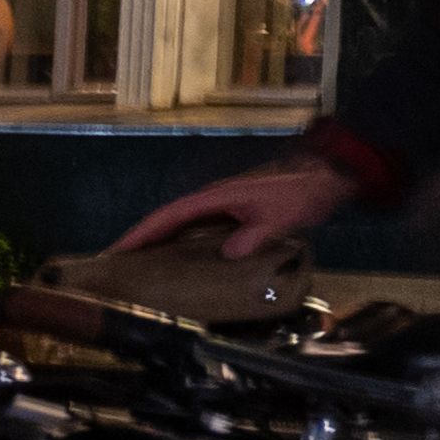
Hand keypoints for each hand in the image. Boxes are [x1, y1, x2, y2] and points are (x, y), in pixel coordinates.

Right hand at [119, 159, 357, 264]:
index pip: (170, 215)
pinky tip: (177, 256)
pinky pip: (196, 226)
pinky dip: (180, 239)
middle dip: (142, 238)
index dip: (144, 232)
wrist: (322, 177)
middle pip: (168, 219)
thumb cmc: (299, 194)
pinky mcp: (232, 211)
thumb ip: (255, 235)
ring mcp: (221, 204)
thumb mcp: (279, 217)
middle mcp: (213, 199)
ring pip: (180, 223)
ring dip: (158, 239)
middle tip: (118, 262)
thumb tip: (229, 254)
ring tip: (138, 263)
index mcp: (216, 197)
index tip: (120, 249)